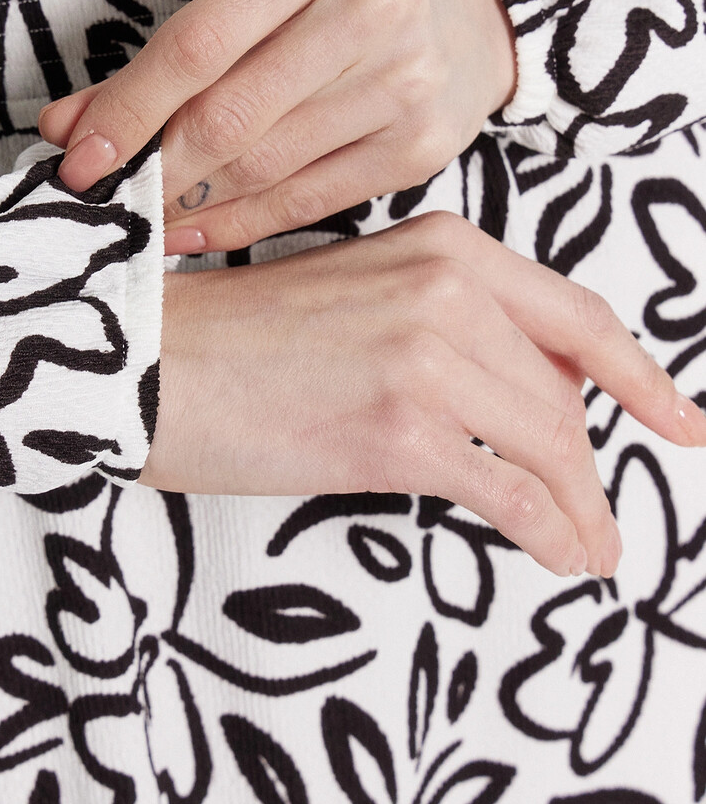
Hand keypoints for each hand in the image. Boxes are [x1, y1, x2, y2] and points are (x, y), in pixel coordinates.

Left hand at [36, 0, 516, 252]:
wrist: (461, 12)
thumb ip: (169, 51)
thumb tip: (67, 126)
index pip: (198, 42)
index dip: (129, 108)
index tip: (78, 156)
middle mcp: (372, 8)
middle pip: (229, 115)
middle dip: (153, 168)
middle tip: (108, 197)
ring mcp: (405, 83)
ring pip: (264, 166)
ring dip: (188, 203)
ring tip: (145, 215)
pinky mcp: (418, 149)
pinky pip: (307, 203)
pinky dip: (240, 225)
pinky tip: (196, 233)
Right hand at [142, 212, 705, 578]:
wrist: (151, 363)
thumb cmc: (241, 338)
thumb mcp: (361, 296)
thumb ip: (452, 325)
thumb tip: (537, 395)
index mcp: (444, 247)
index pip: (578, 318)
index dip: (643, 377)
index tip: (680, 422)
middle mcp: (448, 290)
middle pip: (565, 396)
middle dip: (586, 465)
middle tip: (593, 512)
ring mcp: (428, 357)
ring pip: (551, 447)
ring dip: (581, 510)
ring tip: (588, 547)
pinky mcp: (400, 431)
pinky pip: (511, 493)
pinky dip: (550, 533)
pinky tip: (561, 555)